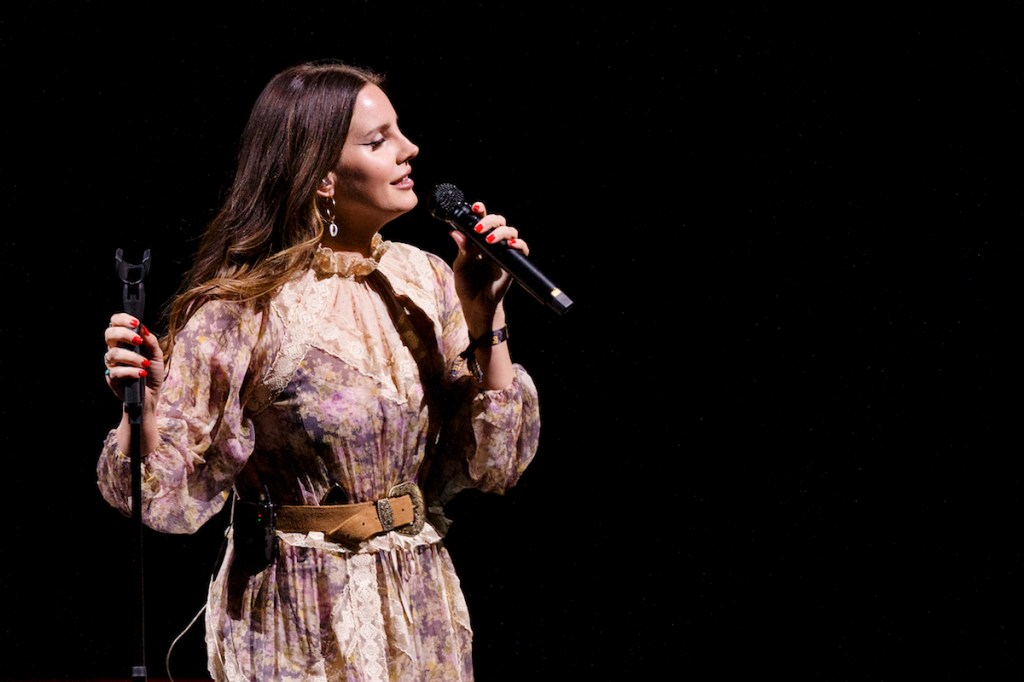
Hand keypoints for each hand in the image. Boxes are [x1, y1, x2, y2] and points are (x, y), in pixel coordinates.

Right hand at [103, 313, 163, 399]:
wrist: (151, 394)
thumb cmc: (152, 373)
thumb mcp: (156, 355)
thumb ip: (150, 341)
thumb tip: (143, 328)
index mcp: (125, 341)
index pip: (116, 323)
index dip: (123, 319)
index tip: (136, 323)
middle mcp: (115, 349)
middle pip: (109, 334)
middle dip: (124, 334)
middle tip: (138, 341)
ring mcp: (112, 363)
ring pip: (114, 354)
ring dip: (132, 357)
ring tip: (145, 364)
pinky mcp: (112, 378)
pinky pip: (117, 371)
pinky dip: (131, 371)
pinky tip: (141, 374)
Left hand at [449, 200, 529, 327]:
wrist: (477, 305)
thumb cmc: (467, 285)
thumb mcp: (460, 267)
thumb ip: (462, 250)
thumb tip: (455, 233)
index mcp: (478, 240)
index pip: (482, 220)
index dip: (481, 211)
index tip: (477, 207)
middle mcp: (492, 243)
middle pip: (499, 221)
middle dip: (490, 220)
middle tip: (479, 228)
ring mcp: (504, 252)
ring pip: (511, 231)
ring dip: (501, 232)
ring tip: (490, 240)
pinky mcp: (513, 262)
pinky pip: (521, 249)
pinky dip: (518, 244)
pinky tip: (509, 245)